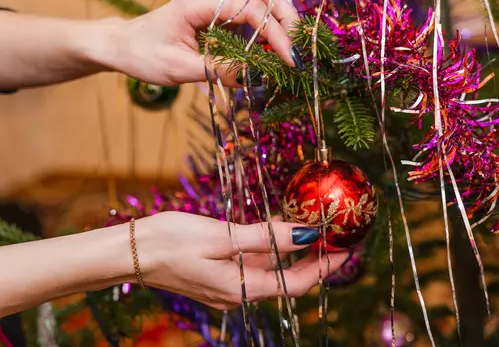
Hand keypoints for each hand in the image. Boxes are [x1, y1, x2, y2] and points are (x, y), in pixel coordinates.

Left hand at [106, 0, 302, 87]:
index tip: (289, 60)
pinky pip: (252, 14)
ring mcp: (217, 4)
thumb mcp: (178, 68)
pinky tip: (273, 50)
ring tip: (289, 50)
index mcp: (200, 3)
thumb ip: (217, 70)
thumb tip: (254, 76)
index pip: (250, 8)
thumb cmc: (144, 54)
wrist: (122, 45)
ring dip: (281, 21)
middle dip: (286, 18)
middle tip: (296, 50)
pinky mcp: (220, 15)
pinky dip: (269, 29)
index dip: (275, 33)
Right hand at [136, 212, 349, 309]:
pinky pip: (253, 265)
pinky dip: (270, 250)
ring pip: (271, 271)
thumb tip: (307, 233)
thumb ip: (266, 237)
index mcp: (242, 287)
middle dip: (314, 259)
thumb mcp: (222, 236)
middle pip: (287, 279)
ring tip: (311, 228)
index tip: (346, 249)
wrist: (129, 252)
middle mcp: (239, 293)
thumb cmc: (169, 242)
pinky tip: (275, 230)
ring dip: (292, 253)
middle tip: (335, 236)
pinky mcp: (218, 276)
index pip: (297, 283)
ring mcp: (228, 287)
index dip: (325, 267)